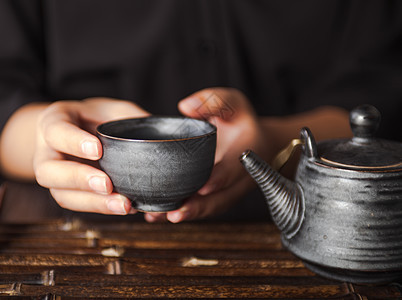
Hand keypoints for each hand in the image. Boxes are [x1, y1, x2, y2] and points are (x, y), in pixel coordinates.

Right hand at [34, 98, 149, 214]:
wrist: (79, 131)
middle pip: (48, 172)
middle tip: (107, 184)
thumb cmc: (95, 117)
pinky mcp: (67, 192)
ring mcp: (54, 176)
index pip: (55, 132)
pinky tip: (124, 207)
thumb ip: (131, 118)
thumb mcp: (112, 108)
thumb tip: (163, 138)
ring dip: (93, 203)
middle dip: (78, 180)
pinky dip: (101, 208)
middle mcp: (47, 151)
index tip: (97, 149)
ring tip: (122, 205)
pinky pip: (78, 205)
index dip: (74, 142)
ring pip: (62, 195)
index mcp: (54, 122)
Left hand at [145, 88, 272, 222]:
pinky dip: (182, 213)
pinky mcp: (217, 196)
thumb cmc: (241, 120)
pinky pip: (202, 208)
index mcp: (245, 154)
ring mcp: (228, 191)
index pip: (233, 169)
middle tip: (175, 214)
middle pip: (220, 198)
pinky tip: (157, 217)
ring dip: (186, 215)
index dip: (219, 179)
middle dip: (199, 208)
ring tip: (160, 218)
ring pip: (209, 208)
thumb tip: (185, 106)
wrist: (256, 142)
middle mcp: (239, 178)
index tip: (202, 187)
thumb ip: (212, 101)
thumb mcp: (233, 104)